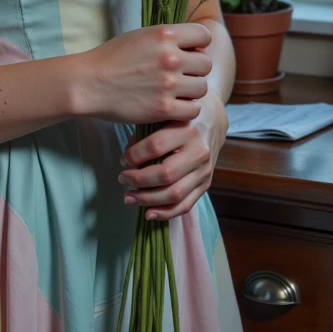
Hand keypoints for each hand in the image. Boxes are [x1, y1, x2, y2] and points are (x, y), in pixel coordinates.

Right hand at [75, 23, 213, 126]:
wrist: (89, 84)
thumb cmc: (112, 58)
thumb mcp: (141, 36)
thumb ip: (168, 39)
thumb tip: (192, 43)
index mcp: (165, 34)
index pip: (204, 35)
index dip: (198, 45)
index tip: (188, 53)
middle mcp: (170, 57)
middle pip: (206, 64)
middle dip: (195, 70)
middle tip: (180, 76)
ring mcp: (168, 83)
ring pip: (202, 88)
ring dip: (191, 91)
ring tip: (175, 92)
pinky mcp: (164, 108)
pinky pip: (193, 109)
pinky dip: (185, 110)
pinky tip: (172, 106)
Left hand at [117, 90, 228, 219]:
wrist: (211, 121)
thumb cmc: (178, 120)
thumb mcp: (163, 118)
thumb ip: (145, 135)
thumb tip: (126, 161)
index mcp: (186, 129)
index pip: (155, 146)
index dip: (134, 156)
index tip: (123, 160)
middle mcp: (198, 151)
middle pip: (165, 174)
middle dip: (138, 180)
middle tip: (122, 179)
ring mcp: (204, 170)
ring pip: (175, 194)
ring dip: (148, 200)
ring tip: (128, 198)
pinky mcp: (206, 184)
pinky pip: (185, 205)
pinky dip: (165, 213)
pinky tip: (147, 214)